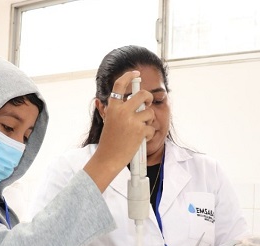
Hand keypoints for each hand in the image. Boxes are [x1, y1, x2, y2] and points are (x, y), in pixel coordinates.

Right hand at [85, 70, 154, 191]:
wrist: (108, 158)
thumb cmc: (109, 142)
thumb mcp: (110, 121)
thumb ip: (119, 110)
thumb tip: (132, 100)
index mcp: (112, 107)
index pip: (120, 85)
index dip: (129, 76)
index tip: (135, 74)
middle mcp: (122, 111)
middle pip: (142, 95)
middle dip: (148, 98)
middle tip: (148, 103)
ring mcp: (131, 120)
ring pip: (149, 112)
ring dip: (148, 120)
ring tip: (140, 129)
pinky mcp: (140, 131)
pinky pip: (151, 127)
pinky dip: (148, 134)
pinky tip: (140, 139)